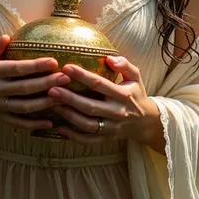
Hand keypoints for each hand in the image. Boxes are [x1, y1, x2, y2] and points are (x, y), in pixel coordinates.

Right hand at [0, 35, 69, 131]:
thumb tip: (7, 36)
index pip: (16, 68)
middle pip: (23, 88)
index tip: (54, 61)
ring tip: (64, 97)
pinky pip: (18, 123)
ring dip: (44, 103)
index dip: (35, 66)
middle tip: (66, 78)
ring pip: (23, 107)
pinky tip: (50, 122)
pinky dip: (34, 124)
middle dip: (46, 83)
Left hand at [46, 55, 163, 148]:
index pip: (100, 84)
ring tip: (52, 104)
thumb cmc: (135, 94)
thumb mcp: (135, 76)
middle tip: (52, 89)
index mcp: (123, 95)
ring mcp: (111, 128)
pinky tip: (58, 127)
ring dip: (68, 115)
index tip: (66, 67)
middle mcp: (117, 112)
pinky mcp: (106, 138)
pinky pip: (88, 140)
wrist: (146, 122)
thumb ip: (125, 65)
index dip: (82, 76)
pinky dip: (72, 136)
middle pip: (90, 106)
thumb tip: (109, 58)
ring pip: (87, 124)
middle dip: (70, 98)